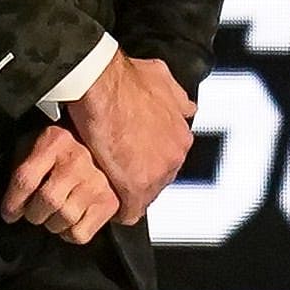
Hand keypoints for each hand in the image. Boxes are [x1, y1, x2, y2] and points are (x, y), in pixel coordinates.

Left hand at [1, 122, 118, 245]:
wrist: (102, 151)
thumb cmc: (58, 152)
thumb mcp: (34, 144)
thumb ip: (19, 165)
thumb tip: (10, 202)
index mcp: (54, 141)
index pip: (26, 178)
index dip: (12, 202)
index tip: (8, 215)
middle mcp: (78, 160)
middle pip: (47, 201)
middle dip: (33, 214)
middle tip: (34, 212)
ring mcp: (97, 182)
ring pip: (64, 219)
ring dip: (52, 224)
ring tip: (53, 215)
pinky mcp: (109, 203)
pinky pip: (80, 234)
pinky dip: (69, 234)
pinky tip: (69, 222)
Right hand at [65, 52, 194, 223]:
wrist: (102, 86)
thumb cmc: (126, 80)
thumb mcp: (160, 78)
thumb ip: (176, 97)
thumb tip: (187, 107)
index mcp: (180, 135)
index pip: (167, 158)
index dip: (147, 158)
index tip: (132, 156)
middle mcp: (174, 156)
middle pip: (157, 178)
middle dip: (138, 174)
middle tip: (115, 166)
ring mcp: (157, 174)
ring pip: (145, 194)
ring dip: (127, 189)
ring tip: (106, 181)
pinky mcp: (135, 189)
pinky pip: (129, 211)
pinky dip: (117, 208)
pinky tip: (105, 200)